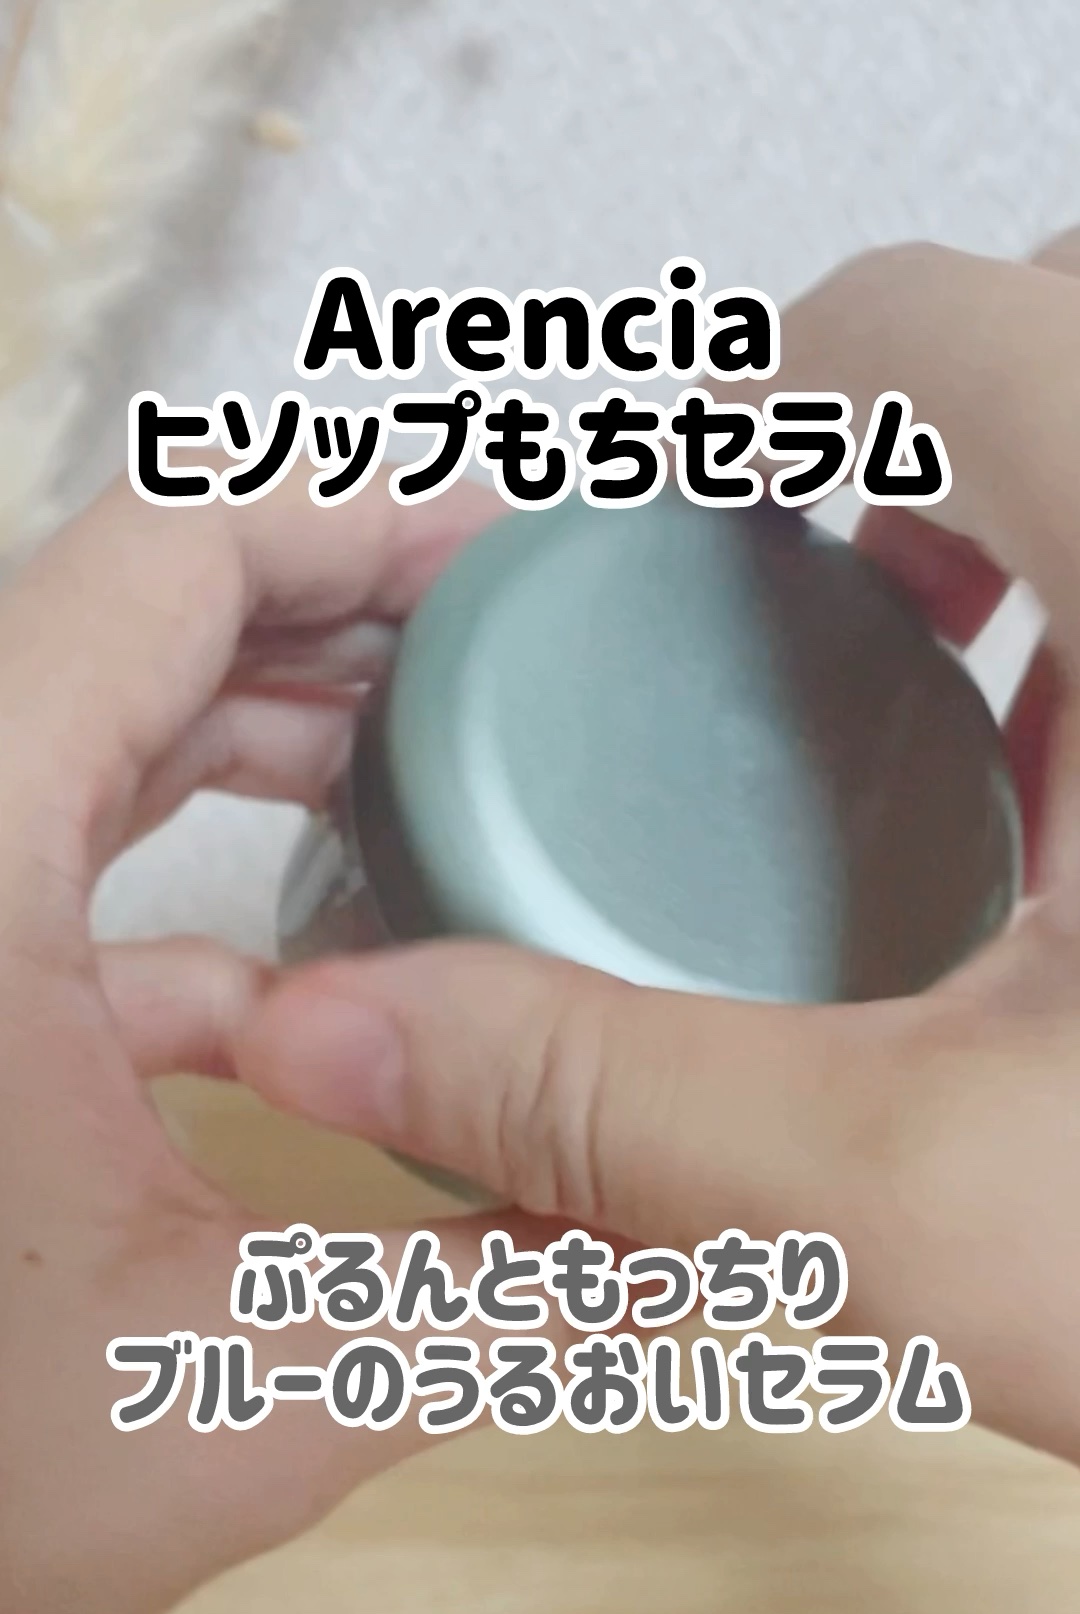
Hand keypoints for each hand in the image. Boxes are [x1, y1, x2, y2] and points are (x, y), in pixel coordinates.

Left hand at [0, 463, 593, 1613]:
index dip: (344, 518)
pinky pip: (43, 877)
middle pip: (121, 634)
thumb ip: (515, 1289)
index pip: (155, 570)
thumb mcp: (271, 1385)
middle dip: (323, 627)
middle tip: (505, 660)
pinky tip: (305, 987)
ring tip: (427, 779)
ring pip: (78, 744)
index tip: (504, 547)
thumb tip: (710, 1233)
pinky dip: (175, 896)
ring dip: (249, 745)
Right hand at [239, 233, 1079, 1470]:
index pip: (941, 324)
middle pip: (1072, 350)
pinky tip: (1064, 859)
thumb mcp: (920, 1188)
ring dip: (1033, 557)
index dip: (770, 386)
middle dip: (924, 453)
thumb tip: (360, 1028)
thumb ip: (611, 1096)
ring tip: (931, 733)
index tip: (682, 510)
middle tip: (816, 618)